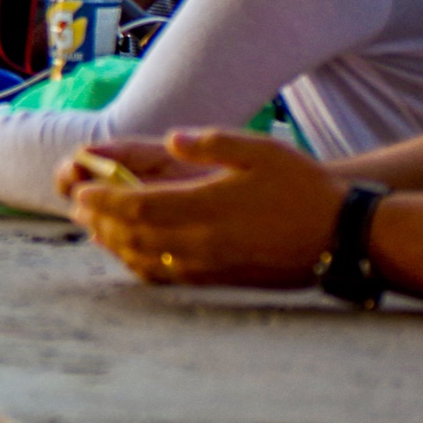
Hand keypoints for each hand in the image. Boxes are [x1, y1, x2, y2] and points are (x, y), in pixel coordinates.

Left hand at [70, 129, 348, 287]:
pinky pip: (171, 279)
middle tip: (77, 208)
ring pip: (149, 262)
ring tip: (95, 230)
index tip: (81, 191)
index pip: (138, 207)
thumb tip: (171, 140)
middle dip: (101, 223)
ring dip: (116, 246)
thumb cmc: (304, 188)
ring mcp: (213, 267)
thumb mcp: (261, 150)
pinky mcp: (224, 282)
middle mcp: (204, 242)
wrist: (345, 237)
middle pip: (135, 237)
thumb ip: (212, 142)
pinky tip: (135, 257)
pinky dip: (143, 268)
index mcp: (207, 207)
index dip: (104, 200)